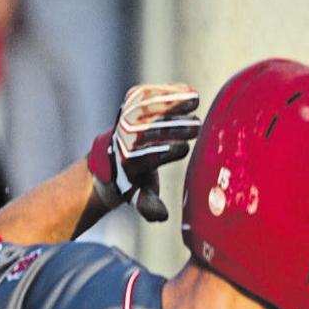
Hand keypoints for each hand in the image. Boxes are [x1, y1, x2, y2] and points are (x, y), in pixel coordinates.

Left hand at [88, 83, 200, 221]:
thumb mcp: (139, 195)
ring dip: (173, 104)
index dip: (165, 152)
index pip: (146, 156)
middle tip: (196, 127)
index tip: (185, 149)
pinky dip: (169, 92)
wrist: (111, 157)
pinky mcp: (129, 103)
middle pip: (149, 132)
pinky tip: (189, 92)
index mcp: (126, 163)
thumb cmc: (134, 179)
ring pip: (150, 108)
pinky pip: (150, 94)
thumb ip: (147, 205)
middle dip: (173, 128)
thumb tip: (161, 216)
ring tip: (196, 101)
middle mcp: (122, 139)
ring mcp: (125, 118)